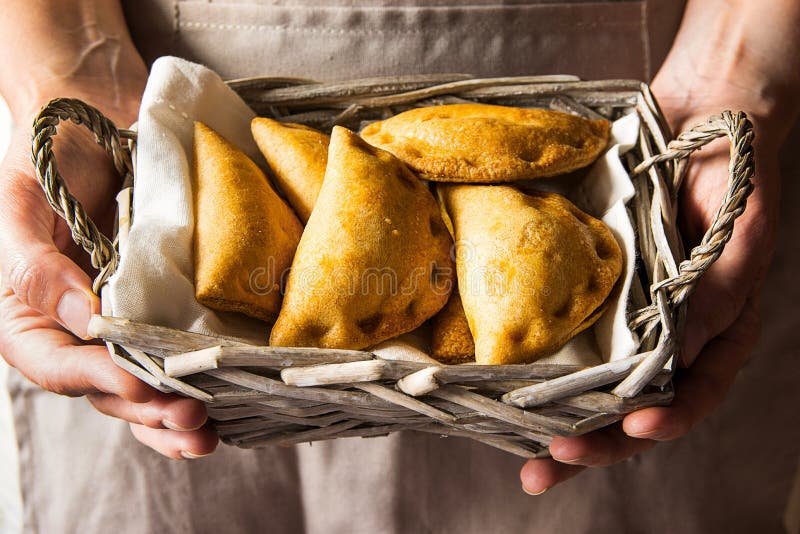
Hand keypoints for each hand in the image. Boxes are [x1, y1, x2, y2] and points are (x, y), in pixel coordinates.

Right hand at [0, 97, 216, 459]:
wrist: (96, 122)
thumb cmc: (48, 155)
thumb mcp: (20, 202)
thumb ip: (33, 263)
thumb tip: (83, 317)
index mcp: (29, 315)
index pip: (55, 365)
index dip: (97, 384)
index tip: (139, 388)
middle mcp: (75, 330)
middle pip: (107, 391)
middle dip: (148, 411)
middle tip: (190, 421)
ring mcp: (122, 323)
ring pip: (144, 386)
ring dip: (174, 416)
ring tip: (207, 434)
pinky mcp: (163, 308)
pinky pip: (176, 354)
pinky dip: (197, 382)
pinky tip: (226, 403)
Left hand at [519, 80, 784, 493]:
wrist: (700, 113)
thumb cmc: (735, 174)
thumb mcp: (742, 234)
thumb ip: (720, 294)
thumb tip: (683, 355)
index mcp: (712, 331)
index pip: (692, 395)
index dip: (665, 419)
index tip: (633, 427)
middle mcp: (663, 331)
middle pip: (630, 405)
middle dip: (594, 442)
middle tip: (548, 467)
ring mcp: (622, 311)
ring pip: (591, 379)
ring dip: (557, 418)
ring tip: (523, 451)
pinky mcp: (589, 284)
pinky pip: (565, 327)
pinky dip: (541, 359)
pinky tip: (507, 383)